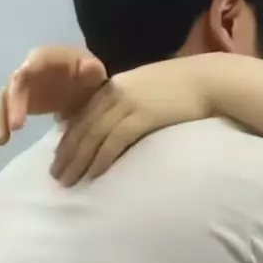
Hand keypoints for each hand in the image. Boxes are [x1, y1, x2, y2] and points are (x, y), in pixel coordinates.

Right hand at [0, 45, 108, 149]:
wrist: (84, 82)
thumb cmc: (87, 75)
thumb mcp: (93, 70)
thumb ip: (90, 70)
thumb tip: (87, 69)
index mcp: (41, 60)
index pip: (24, 75)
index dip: (18, 98)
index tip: (18, 124)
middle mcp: (24, 71)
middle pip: (10, 91)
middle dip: (6, 113)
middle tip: (7, 136)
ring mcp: (19, 88)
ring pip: (2, 104)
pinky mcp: (17, 103)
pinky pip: (3, 114)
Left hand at [51, 57, 215, 183]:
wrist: (207, 80)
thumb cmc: (180, 88)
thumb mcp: (144, 89)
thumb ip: (123, 102)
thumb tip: (109, 121)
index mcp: (111, 86)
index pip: (81, 116)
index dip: (67, 139)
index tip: (58, 159)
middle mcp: (114, 93)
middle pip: (82, 128)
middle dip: (66, 154)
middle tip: (55, 177)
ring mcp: (128, 104)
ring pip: (93, 136)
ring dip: (78, 161)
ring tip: (68, 181)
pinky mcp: (143, 116)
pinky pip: (115, 141)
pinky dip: (101, 159)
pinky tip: (93, 175)